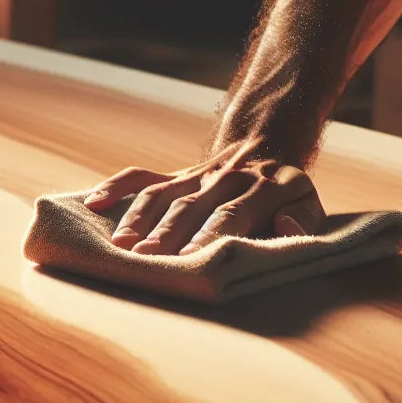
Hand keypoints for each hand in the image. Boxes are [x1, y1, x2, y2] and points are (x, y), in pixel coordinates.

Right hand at [82, 140, 325, 254]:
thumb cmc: (286, 195)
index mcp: (259, 189)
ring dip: (139, 219)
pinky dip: (115, 187)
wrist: (267, 144)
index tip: (188, 258)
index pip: (228, 215)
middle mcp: (222, 179)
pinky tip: (92, 202)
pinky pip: (140, 176)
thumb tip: (286, 228)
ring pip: (161, 194)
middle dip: (165, 233)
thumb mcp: (309, 204)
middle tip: (144, 258)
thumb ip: (302, 219)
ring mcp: (193, 175)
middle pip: (188, 207)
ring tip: (120, 246)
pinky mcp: (173, 174)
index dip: (207, 236)